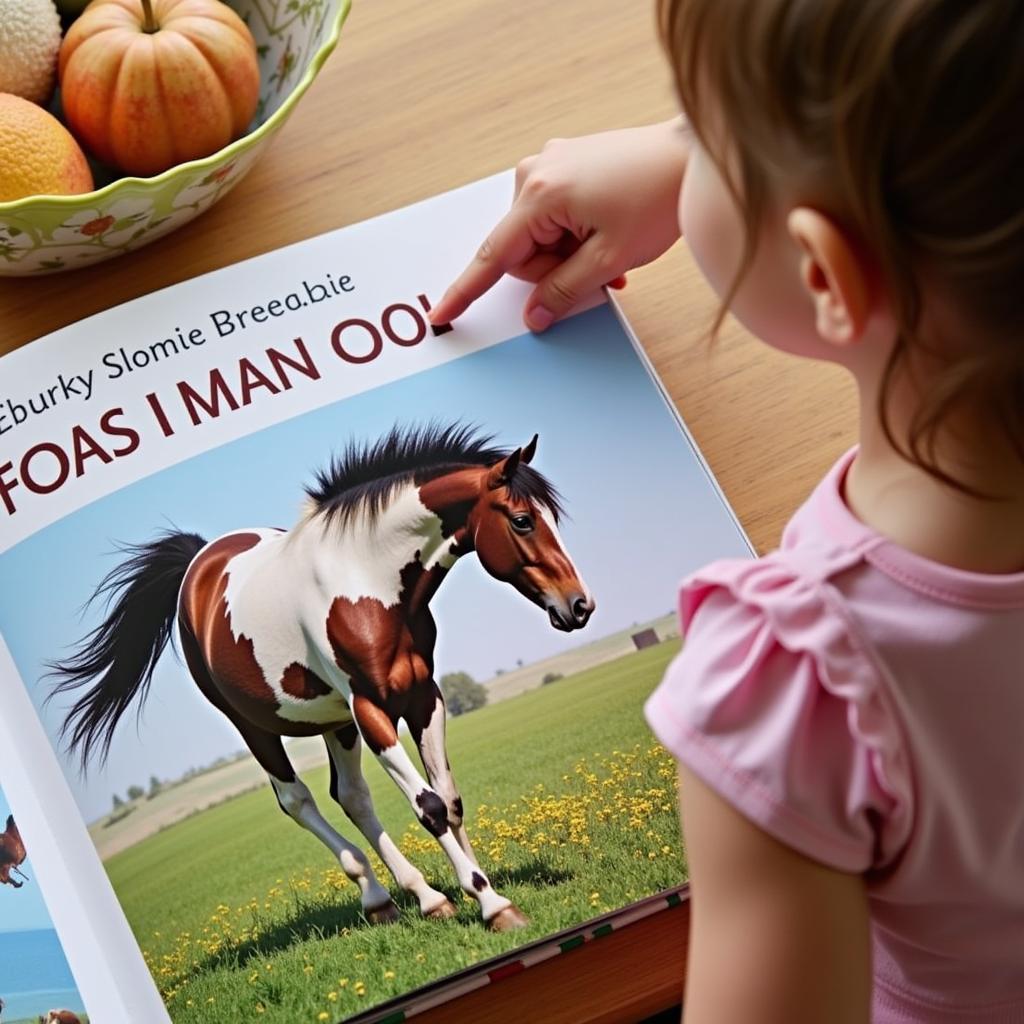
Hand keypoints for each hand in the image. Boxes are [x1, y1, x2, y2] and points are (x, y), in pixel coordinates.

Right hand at [429, 119, 690, 330]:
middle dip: (555, 269)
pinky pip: (554, 217)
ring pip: (539, 238)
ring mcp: (550, 165)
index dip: (466, 291)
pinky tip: (606, 234)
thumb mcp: (610, 257)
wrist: (691, 155)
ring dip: (570, 253)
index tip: (441, 313)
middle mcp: (535, 172)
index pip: (493, 256)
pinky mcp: (565, 165)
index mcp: (540, 194)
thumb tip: (534, 316)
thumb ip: (565, 290)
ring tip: (611, 247)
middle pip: (522, 252)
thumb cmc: (658, 196)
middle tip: (600, 268)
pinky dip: (576, 235)